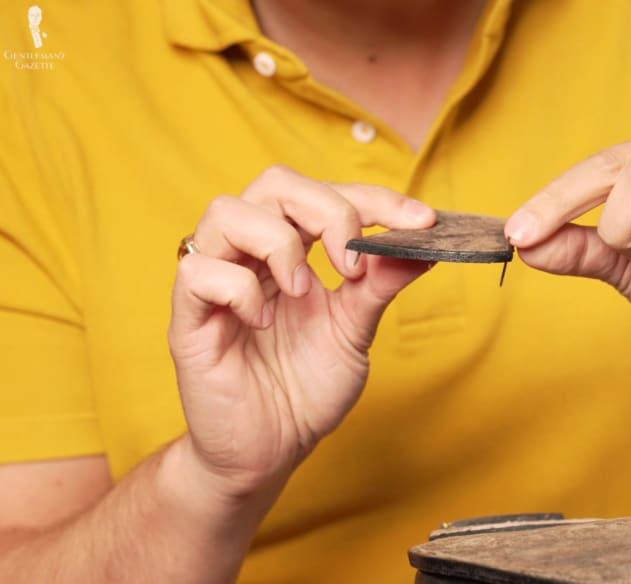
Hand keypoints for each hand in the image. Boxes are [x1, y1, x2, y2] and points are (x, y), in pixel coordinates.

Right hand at [168, 165, 435, 497]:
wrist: (270, 452)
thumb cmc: (305, 390)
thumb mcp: (354, 332)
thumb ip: (379, 285)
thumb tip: (422, 245)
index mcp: (293, 250)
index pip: (327, 194)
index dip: (375, 198)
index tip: (423, 221)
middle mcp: (252, 255)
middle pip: (275, 183)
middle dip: (327, 210)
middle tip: (353, 263)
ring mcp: (217, 282)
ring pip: (227, 212)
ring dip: (280, 244)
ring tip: (302, 292)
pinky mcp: (188, 319)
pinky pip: (198, 272)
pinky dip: (239, 289)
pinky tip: (262, 323)